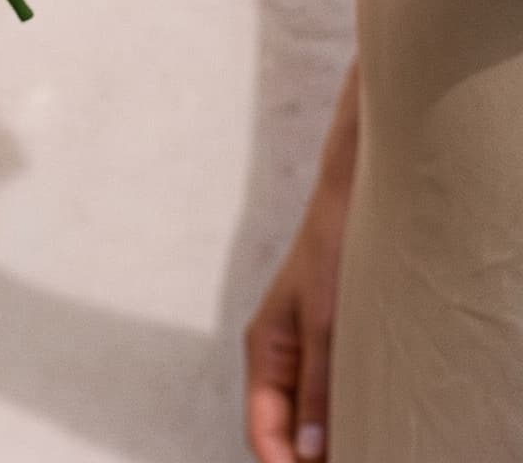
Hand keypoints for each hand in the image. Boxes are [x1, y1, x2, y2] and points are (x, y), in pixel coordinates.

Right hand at [246, 183, 349, 460]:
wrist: (355, 199)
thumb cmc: (334, 249)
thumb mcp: (327, 324)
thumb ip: (316, 387)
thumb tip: (309, 449)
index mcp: (266, 350)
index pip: (262, 428)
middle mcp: (282, 356)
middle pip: (285, 428)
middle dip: (307, 458)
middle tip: (357, 461)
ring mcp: (307, 351)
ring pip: (310, 415)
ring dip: (330, 439)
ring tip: (367, 450)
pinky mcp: (332, 344)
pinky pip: (332, 395)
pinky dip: (346, 418)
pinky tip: (374, 426)